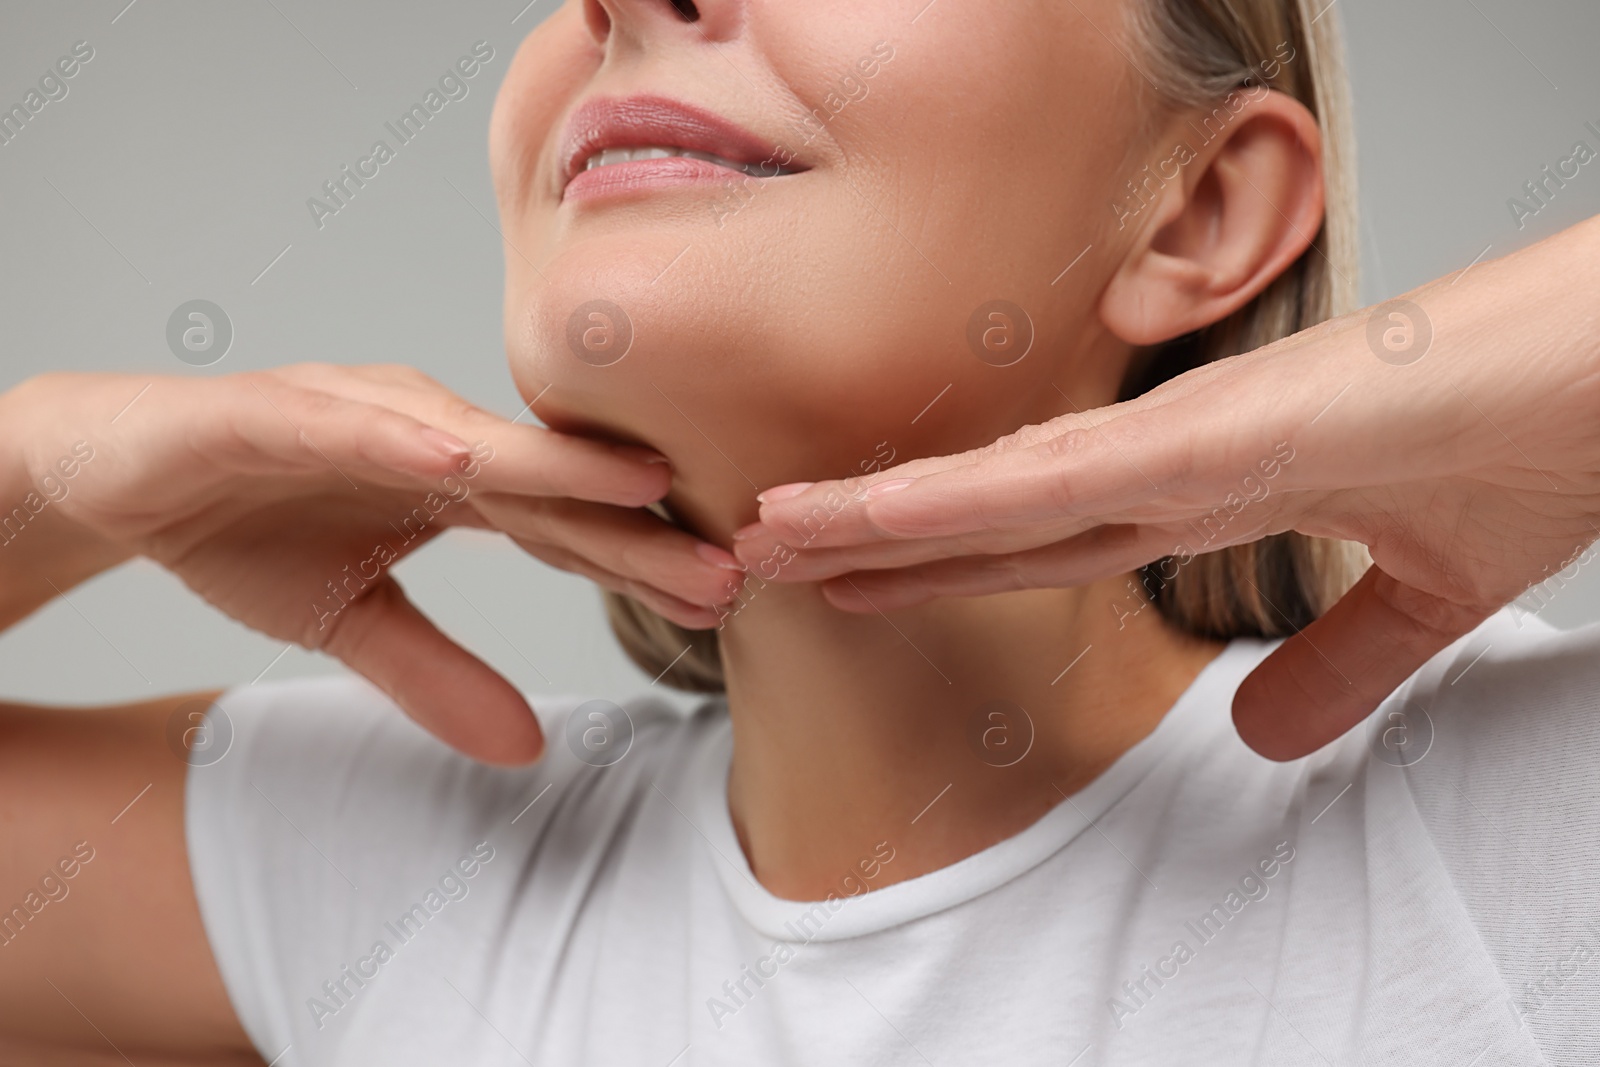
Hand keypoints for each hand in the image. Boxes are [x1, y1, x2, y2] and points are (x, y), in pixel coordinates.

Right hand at [3, 364, 742, 762]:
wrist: (114, 475)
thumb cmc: (243, 525)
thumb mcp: (348, 623)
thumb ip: (439, 675)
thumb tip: (530, 747)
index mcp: (452, 480)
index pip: (565, 528)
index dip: (641, 563)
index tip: (724, 599)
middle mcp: (424, 433)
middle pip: (548, 486)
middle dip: (638, 525)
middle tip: (731, 561)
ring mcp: (356, 412)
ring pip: (471, 439)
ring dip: (555, 464)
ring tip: (641, 485)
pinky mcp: (271, 409)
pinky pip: (344, 421)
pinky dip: (401, 435)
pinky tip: (462, 455)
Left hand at [737, 218, 1599, 759]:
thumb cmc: (1545, 439)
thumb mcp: (1430, 592)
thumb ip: (1338, 661)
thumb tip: (1258, 736)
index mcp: (1215, 486)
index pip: (1040, 535)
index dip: (937, 560)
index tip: (851, 579)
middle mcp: (1181, 453)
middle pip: (989, 510)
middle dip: (871, 540)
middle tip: (755, 555)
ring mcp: (1200, 435)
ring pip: (1003, 485)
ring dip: (879, 515)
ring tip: (768, 533)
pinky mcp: (1238, 430)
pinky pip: (1073, 475)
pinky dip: (966, 499)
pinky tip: (877, 518)